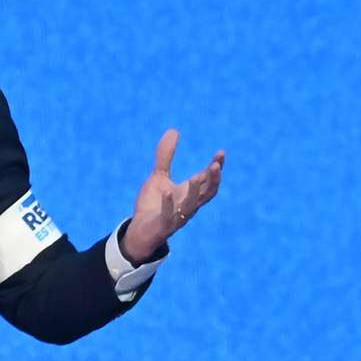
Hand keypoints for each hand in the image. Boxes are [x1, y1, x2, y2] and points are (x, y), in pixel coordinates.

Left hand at [122, 130, 224, 263]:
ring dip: (195, 193)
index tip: (221, 152)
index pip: (208, 180)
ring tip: (196, 177)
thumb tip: (174, 130)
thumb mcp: (159, 176)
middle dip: (213, 180)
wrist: (139, 230)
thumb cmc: (153, 203)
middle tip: (216, 165)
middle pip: (207, 193)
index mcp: (190, 193)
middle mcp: (188, 205)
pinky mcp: (163, 225)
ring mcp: (177, 217)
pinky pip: (168, 216)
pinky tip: (167, 192)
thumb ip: (165, 156)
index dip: (216, 167)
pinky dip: (169, 205)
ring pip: (192, 206)